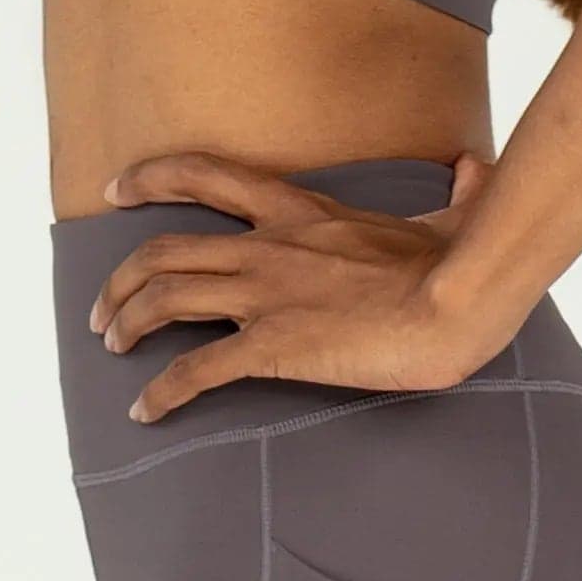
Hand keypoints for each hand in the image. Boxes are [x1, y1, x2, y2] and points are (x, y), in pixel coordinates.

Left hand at [88, 150, 508, 419]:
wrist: (459, 303)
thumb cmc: (460, 266)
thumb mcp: (453, 217)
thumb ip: (457, 194)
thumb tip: (476, 169)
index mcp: (299, 210)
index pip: (206, 175)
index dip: (150, 177)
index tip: (116, 187)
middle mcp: (267, 248)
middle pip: (163, 250)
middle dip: (121, 278)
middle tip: (105, 307)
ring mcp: (265, 296)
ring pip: (165, 299)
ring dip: (127, 323)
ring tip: (112, 346)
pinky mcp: (272, 347)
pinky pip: (196, 370)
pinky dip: (160, 392)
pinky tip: (145, 411)